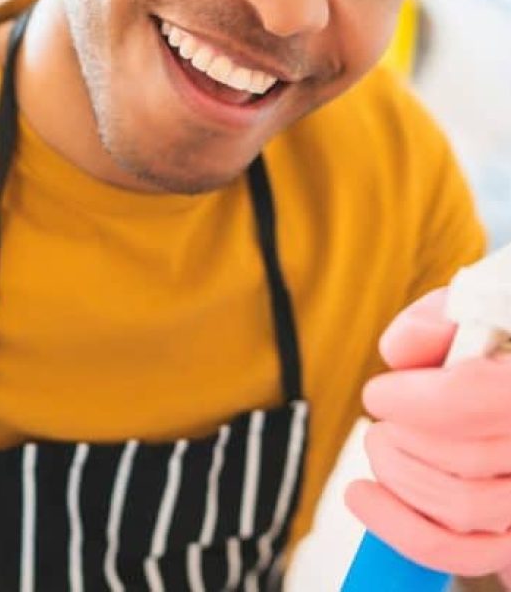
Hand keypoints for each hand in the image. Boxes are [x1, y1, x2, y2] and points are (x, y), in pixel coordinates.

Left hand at [344, 288, 510, 582]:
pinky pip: (466, 553)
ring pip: (461, 510)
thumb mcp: (474, 311)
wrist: (507, 383)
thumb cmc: (494, 344)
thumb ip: (437, 320)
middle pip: (459, 460)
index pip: (468, 400)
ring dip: (398, 476)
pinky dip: (404, 531)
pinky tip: (367, 498)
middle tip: (382, 421)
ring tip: (380, 446)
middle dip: (399, 438)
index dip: (410, 401)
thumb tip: (397, 353)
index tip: (379, 394)